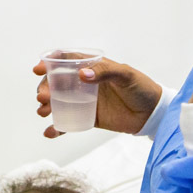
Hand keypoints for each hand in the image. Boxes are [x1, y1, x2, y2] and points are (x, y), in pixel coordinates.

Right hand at [33, 57, 161, 137]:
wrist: (153, 114)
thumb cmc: (142, 88)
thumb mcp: (126, 75)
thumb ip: (105, 72)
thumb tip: (83, 75)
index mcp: (93, 67)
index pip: (66, 60)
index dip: (50, 62)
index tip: (38, 69)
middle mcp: (85, 83)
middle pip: (57, 82)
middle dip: (45, 88)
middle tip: (43, 97)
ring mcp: (85, 101)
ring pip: (59, 102)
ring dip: (47, 106)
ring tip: (43, 112)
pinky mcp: (89, 118)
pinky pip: (69, 122)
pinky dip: (57, 127)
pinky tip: (49, 132)